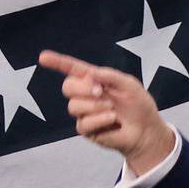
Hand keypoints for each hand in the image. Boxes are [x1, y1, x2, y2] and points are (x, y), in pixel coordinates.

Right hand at [40, 50, 176, 175]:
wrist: (145, 130)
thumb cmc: (138, 105)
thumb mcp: (129, 84)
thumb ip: (109, 75)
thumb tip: (89, 74)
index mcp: (94, 80)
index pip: (71, 69)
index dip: (57, 62)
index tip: (43, 57)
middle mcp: (85, 95)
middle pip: (67, 87)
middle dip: (82, 88)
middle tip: (101, 92)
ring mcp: (84, 113)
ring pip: (74, 106)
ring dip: (95, 106)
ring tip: (112, 110)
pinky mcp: (86, 129)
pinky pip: (83, 123)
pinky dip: (100, 119)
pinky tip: (112, 120)